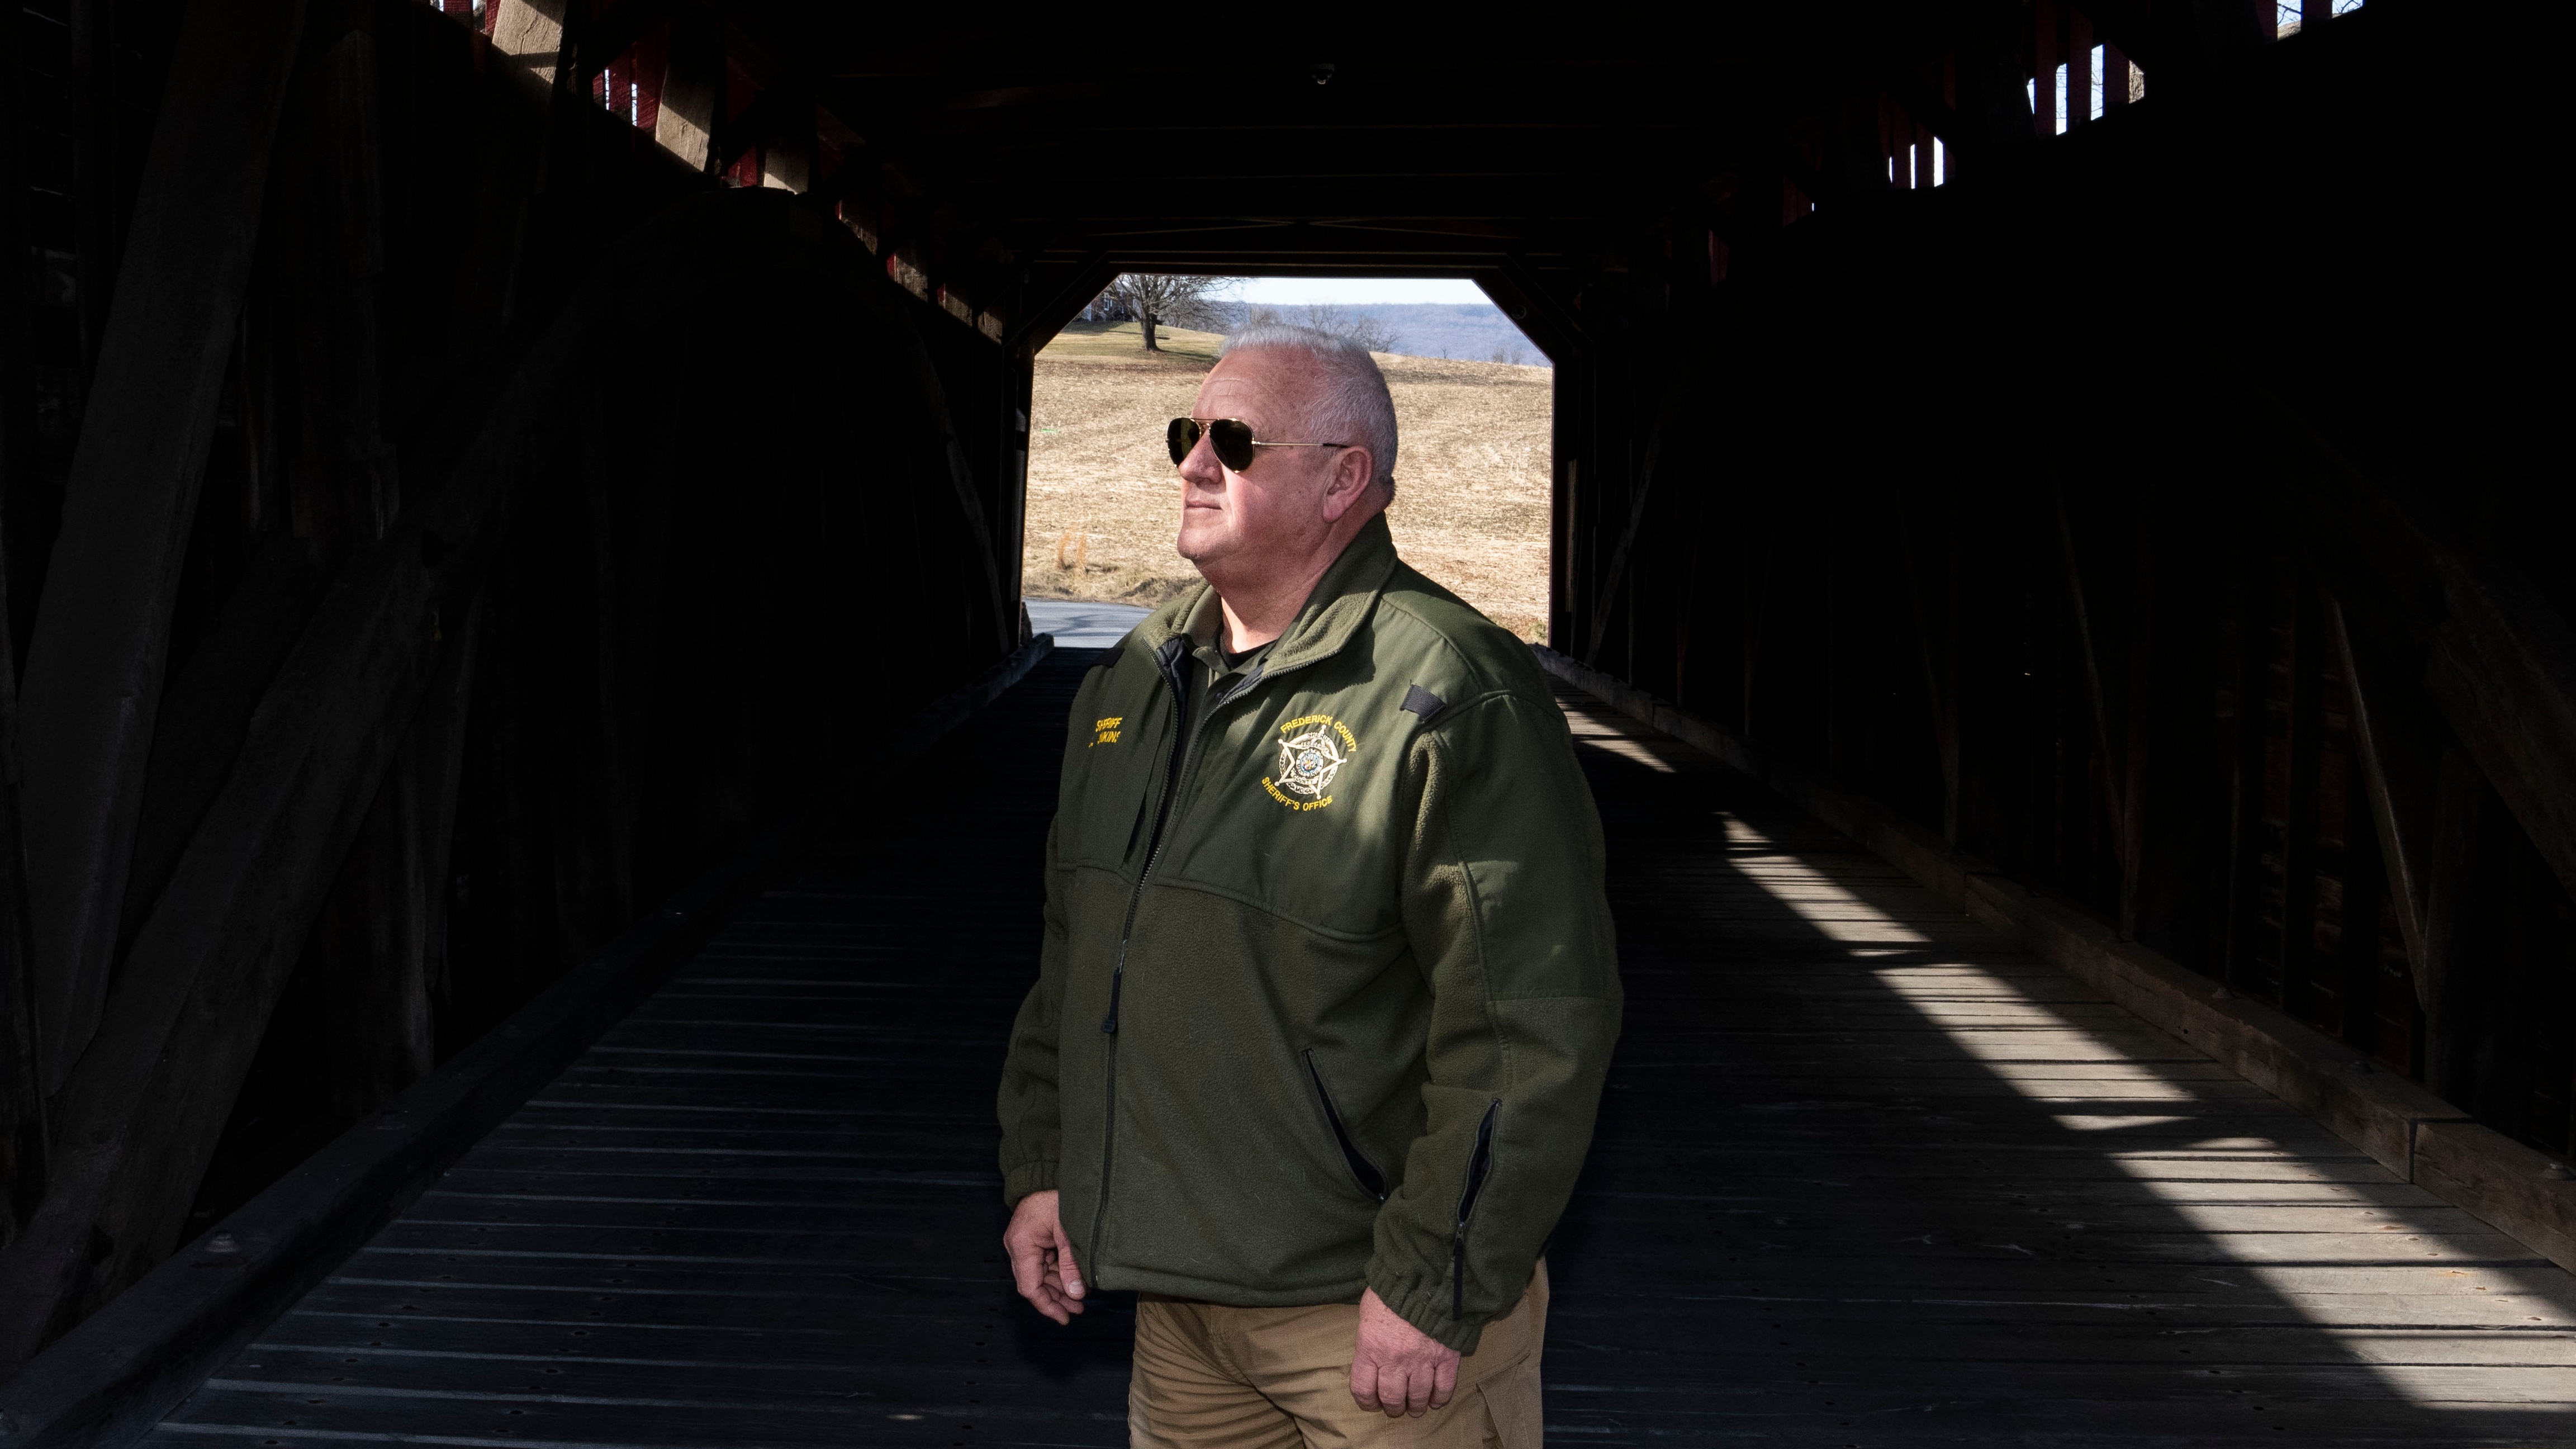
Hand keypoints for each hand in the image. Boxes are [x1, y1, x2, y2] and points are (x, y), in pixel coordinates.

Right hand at [1003, 1189, 1086, 1323]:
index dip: (1047, 1305)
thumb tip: (1076, 1293)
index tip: (1064, 1317)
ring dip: (1058, 1287)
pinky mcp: (1031, 1239)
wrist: (1047, 1173)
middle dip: (1056, 1298)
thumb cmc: (1057, 1195)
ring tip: (1080, 1298)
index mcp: (1021, 1245)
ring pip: (1040, 1275)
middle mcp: (1017, 1247)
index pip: (1030, 1287)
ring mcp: (1023, 1243)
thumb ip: (1071, 1263)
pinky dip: (1058, 1273)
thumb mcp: (1068, 1231)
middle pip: (1034, 1283)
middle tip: (1078, 1308)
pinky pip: (1043, 1263)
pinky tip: (1073, 1280)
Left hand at [1349, 1288, 1459, 1416]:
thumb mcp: (1367, 1312)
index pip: (1363, 1390)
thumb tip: (1371, 1356)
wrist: (1426, 1275)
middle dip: (1393, 1407)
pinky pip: (1444, 1388)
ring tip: (1415, 1407)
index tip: (1371, 1403)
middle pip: (1392, 1398)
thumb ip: (1369, 1339)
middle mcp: (1395, 1359)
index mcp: (1371, 1348)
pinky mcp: (1446, 1357)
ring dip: (1416, 1407)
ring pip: (1418, 1397)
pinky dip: (1440, 1399)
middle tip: (1396, 1406)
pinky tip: (1435, 1401)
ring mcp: (1422, 1360)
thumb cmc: (1392, 1290)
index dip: (1366, 1402)